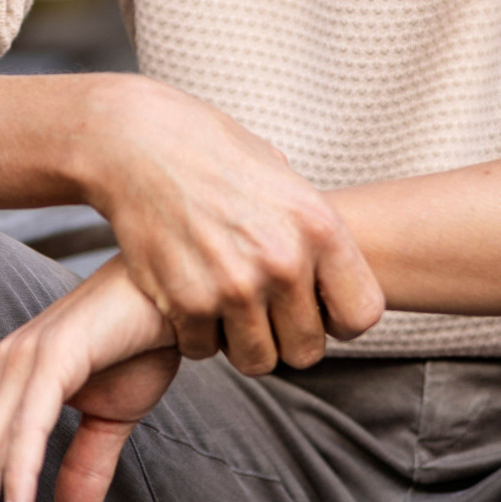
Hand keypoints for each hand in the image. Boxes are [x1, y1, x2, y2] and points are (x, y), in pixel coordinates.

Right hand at [83, 76, 382, 372]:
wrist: (139, 141)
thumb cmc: (210, 151)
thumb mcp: (281, 175)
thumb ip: (307, 228)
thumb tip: (326, 271)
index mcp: (320, 227)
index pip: (361, 314)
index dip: (338, 319)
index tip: (314, 308)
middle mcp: (284, 261)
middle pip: (307, 350)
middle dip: (284, 337)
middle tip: (259, 309)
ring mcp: (235, 285)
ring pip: (257, 360)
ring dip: (239, 340)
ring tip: (223, 303)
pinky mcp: (187, 301)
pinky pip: (203, 349)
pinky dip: (193, 332)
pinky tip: (186, 293)